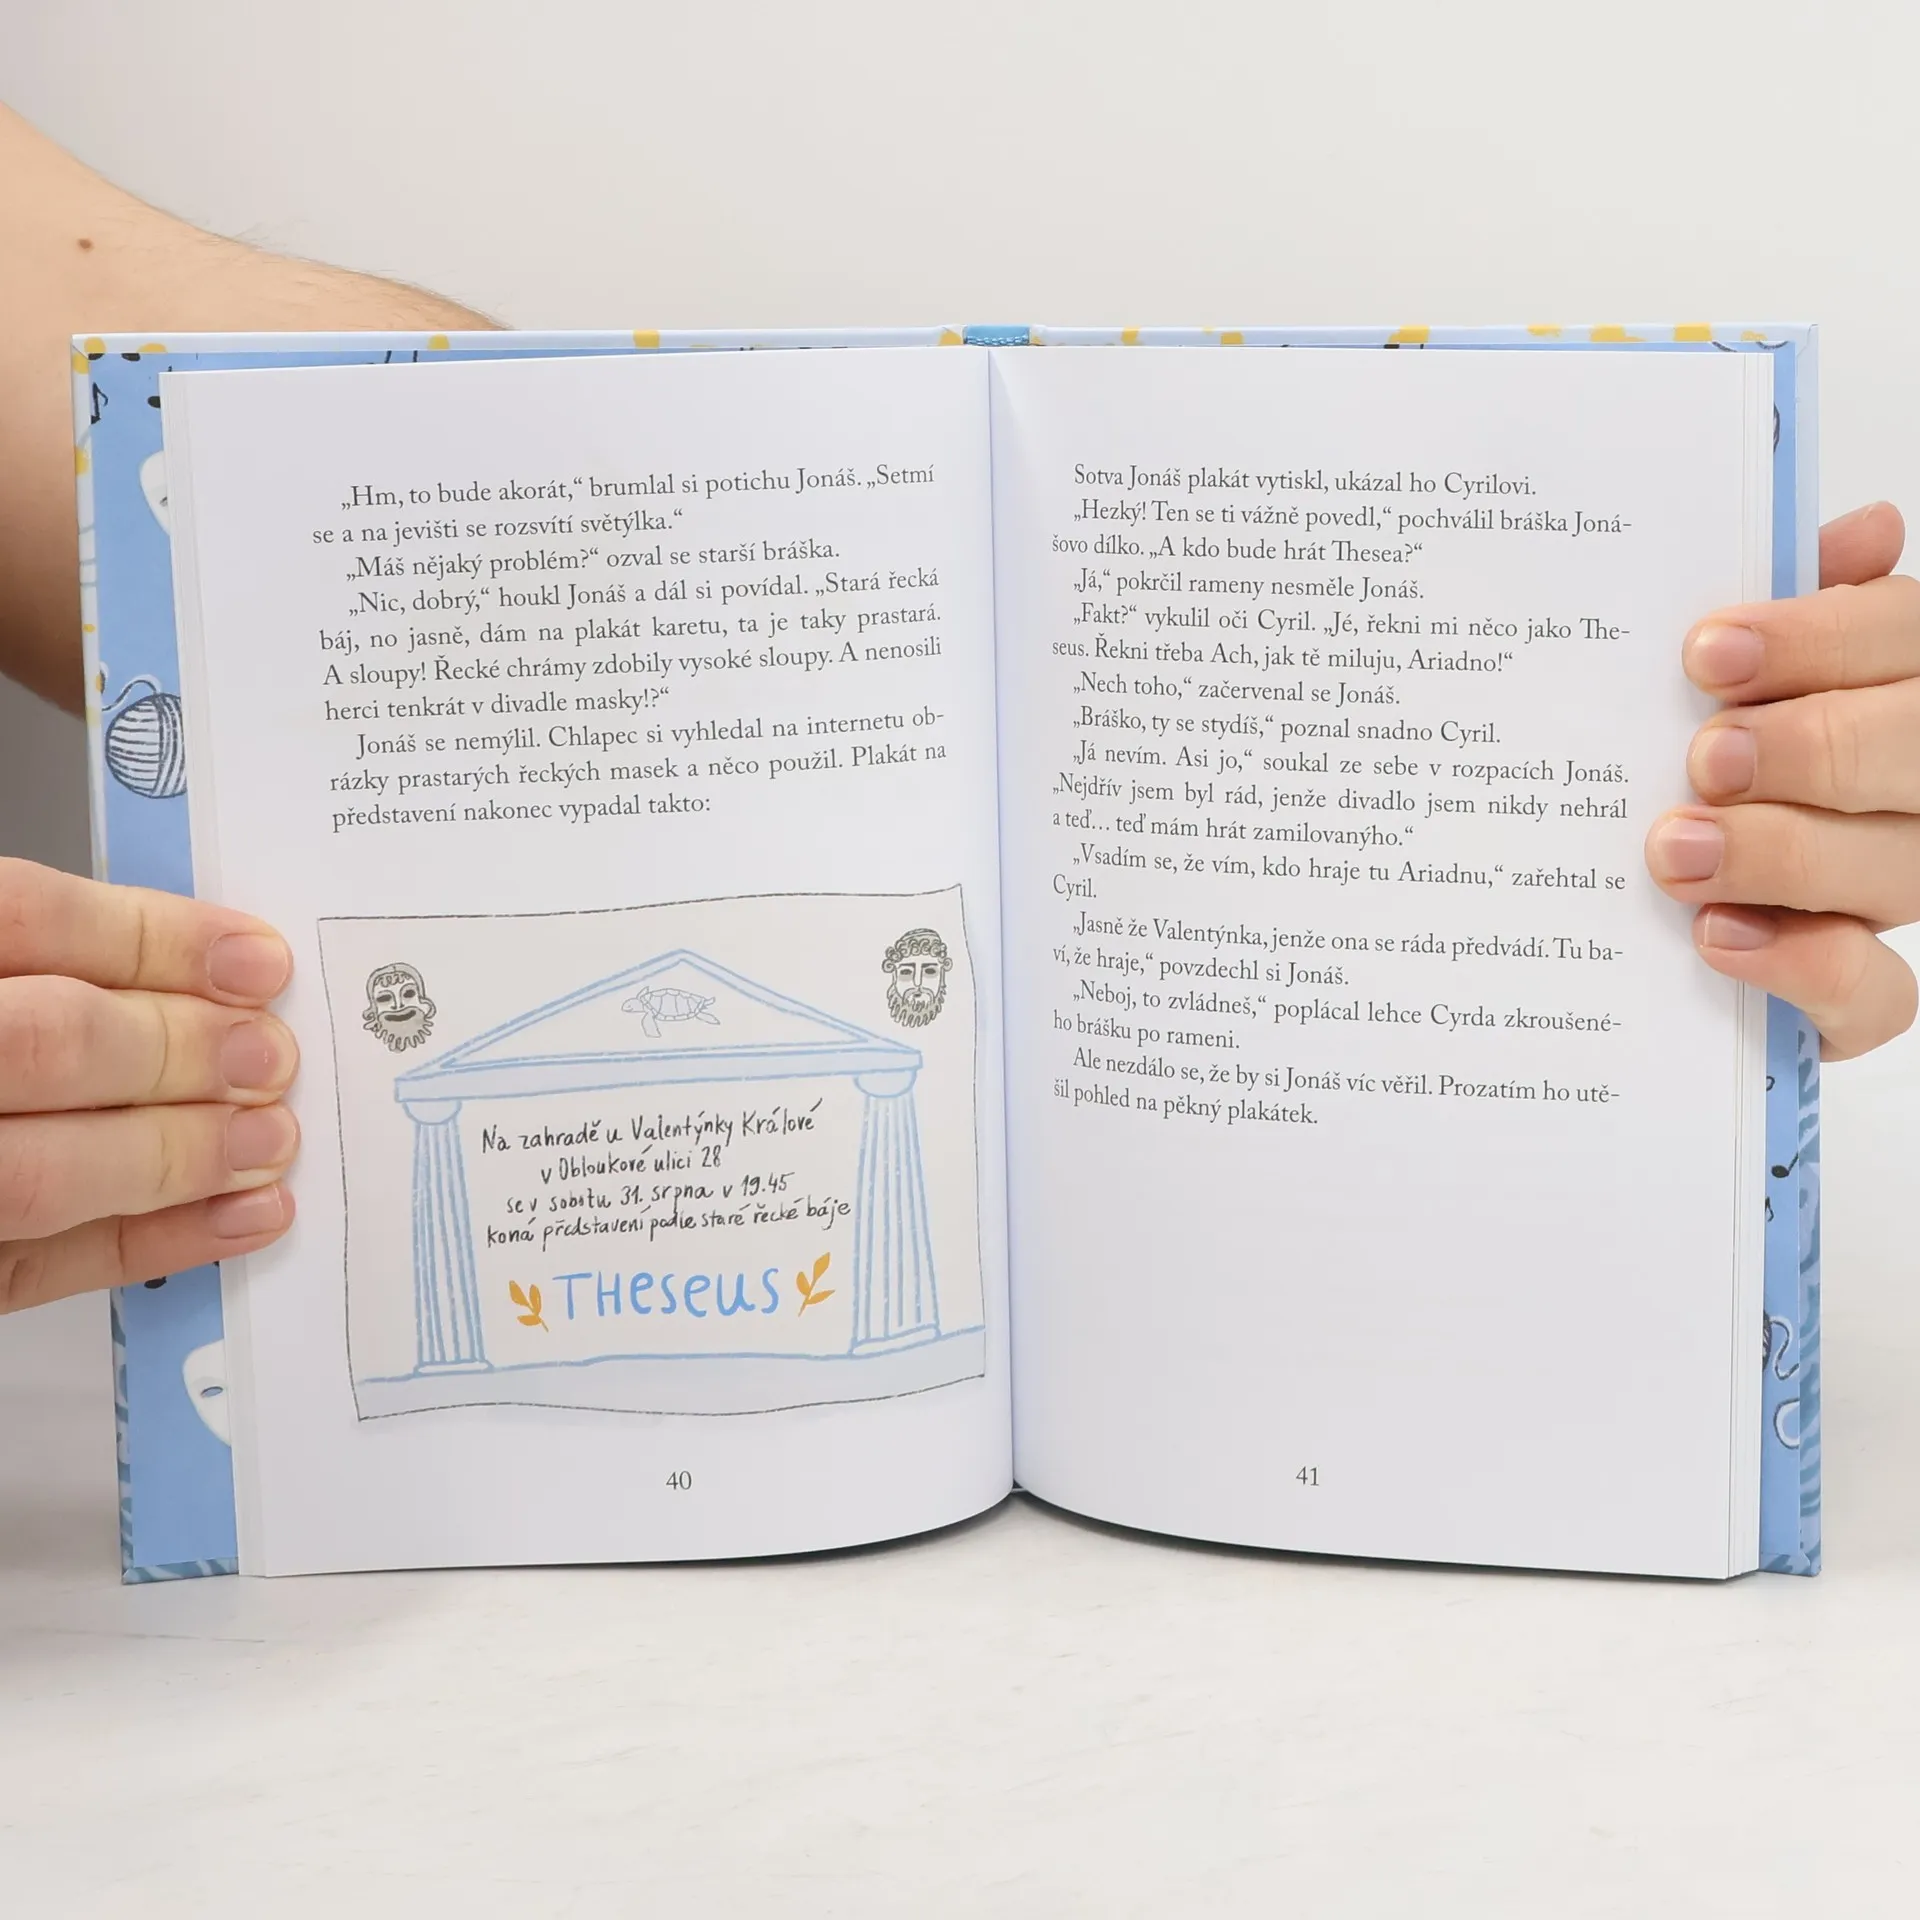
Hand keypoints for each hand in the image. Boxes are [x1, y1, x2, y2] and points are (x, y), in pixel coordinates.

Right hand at [0, 859, 298, 1311]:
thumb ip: (43, 953)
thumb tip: (207, 966)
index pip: (20, 917)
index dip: (150, 937)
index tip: (254, 958)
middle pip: (45, 1041)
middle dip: (178, 1048)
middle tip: (268, 1054)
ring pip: (40, 1172)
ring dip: (177, 1152)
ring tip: (268, 1136)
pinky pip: (38, 1267)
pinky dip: (152, 1241)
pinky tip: (241, 1217)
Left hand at [1646, 502, 1918, 1058]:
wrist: (1657, 899)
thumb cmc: (1710, 754)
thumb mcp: (1735, 671)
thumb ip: (1795, 605)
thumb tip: (1863, 529)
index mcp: (1896, 686)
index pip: (1904, 634)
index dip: (1820, 637)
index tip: (1708, 654)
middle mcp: (1918, 786)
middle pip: (1913, 751)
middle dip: (1810, 748)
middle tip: (1706, 756)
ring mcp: (1895, 886)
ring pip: (1898, 867)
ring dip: (1785, 854)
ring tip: (1677, 848)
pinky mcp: (1857, 993)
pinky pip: (1875, 995)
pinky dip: (1802, 968)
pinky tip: (1719, 937)